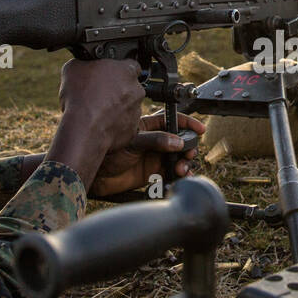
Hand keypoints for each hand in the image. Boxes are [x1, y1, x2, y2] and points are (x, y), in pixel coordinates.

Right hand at [47, 58, 145, 184]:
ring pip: (128, 107)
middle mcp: (137, 90)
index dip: (120, 70)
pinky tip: (101, 124)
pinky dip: (116, 124)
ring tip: (97, 111)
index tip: (110, 75)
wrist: (83, 128)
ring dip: (117, 107)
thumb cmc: (79, 96)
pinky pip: (125, 125)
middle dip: (118, 90)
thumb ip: (86, 63)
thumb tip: (85, 64)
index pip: (132, 65)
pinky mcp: (133, 130)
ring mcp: (137, 111)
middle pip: (130, 87)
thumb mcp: (73, 67)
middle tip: (100, 94)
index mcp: (127, 71)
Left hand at [90, 111, 206, 197]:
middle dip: (188, 147)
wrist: (97, 176)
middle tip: (189, 154)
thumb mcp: (133, 142)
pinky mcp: (153, 173)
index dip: (187, 123)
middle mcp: (154, 141)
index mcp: (148, 127)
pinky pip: (172, 172)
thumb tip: (177, 142)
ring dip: (184, 163)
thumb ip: (156, 140)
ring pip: (178, 157)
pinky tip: (180, 177)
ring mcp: (154, 157)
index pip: (172, 121)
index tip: (200, 128)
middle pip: (180, 141)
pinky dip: (179, 175)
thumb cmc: (107, 152)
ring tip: (181, 169)